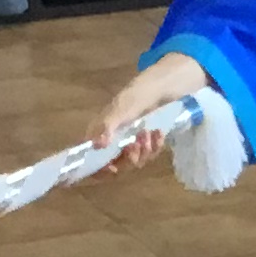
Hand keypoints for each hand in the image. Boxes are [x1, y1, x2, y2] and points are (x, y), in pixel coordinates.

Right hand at [92, 51, 205, 174]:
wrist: (162, 87)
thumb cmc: (137, 94)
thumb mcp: (122, 109)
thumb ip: (108, 126)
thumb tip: (96, 145)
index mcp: (99, 133)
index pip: (93, 160)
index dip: (100, 169)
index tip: (113, 168)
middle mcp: (112, 141)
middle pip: (117, 165)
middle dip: (130, 158)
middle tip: (137, 143)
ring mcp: (129, 142)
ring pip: (135, 161)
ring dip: (144, 151)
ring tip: (149, 133)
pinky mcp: (145, 142)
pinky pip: (149, 154)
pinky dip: (155, 146)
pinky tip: (159, 134)